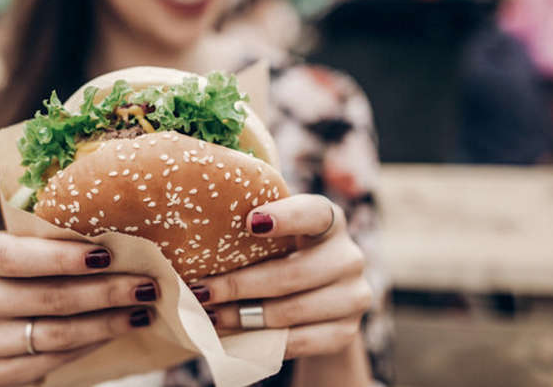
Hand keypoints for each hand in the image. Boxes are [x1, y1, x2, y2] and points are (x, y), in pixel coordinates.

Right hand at [0, 232, 158, 385]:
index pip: (18, 256)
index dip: (63, 258)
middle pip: (48, 297)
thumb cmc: (27, 272)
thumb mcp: (30, 248)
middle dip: (105, 292)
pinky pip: (56, 358)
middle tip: (147, 285)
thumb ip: (60, 241)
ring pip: (57, 333)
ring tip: (143, 309)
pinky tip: (120, 329)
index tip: (108, 255)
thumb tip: (124, 236)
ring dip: (107, 322)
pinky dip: (94, 343)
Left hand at [189, 195, 371, 358]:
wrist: (322, 297)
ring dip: (244, 316)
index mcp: (330, 219)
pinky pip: (300, 341)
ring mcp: (353, 296)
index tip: (250, 222)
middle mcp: (349, 256)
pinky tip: (235, 335)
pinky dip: (263, 340)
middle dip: (240, 285)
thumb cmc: (284, 253)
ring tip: (210, 315)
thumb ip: (253, 226)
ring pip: (291, 311)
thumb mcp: (276, 234)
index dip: (285, 217)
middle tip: (202, 291)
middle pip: (292, 273)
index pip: (314, 212)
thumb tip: (198, 228)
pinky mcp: (346, 332)